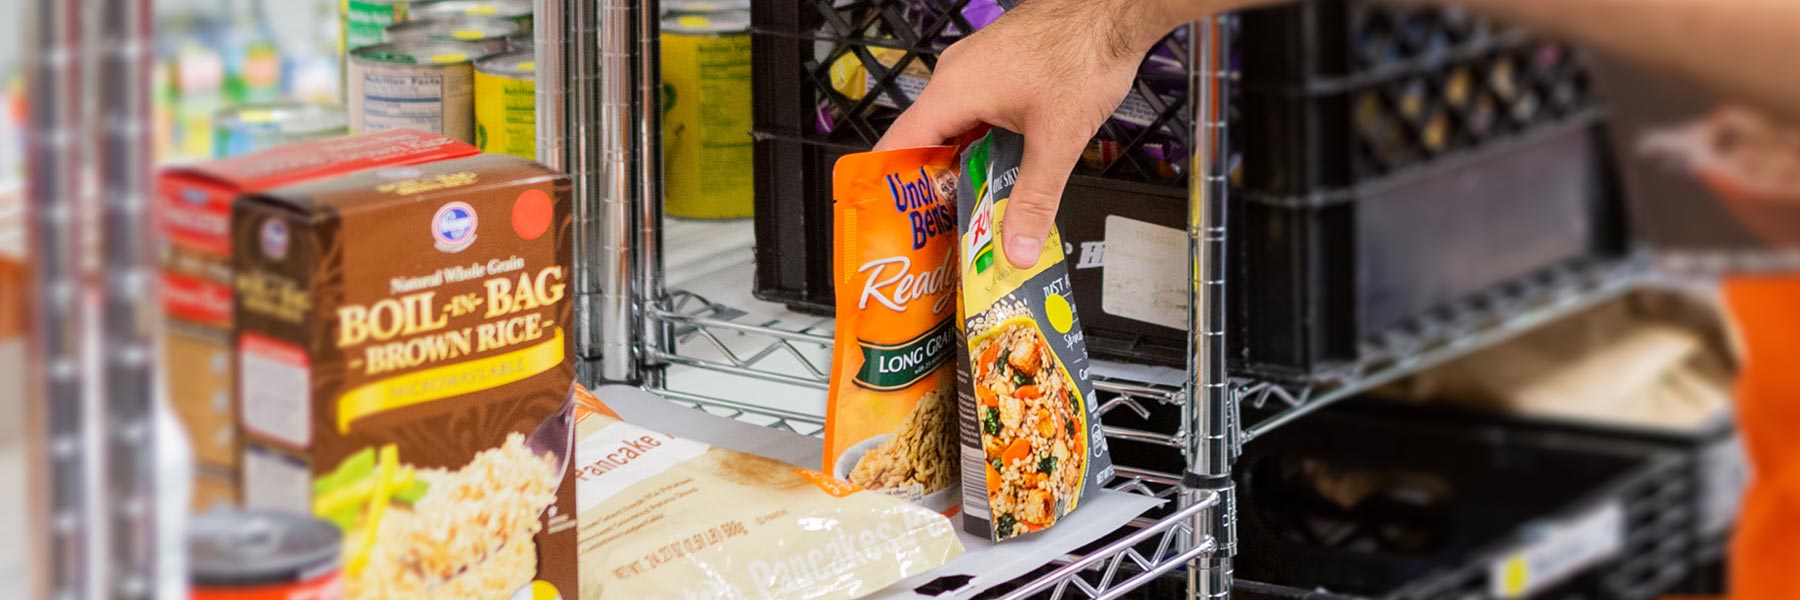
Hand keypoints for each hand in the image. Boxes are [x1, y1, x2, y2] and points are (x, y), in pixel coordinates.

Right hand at [877, 0, 1252, 266]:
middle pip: (924, 140)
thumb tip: (1018, 249)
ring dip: (957, 164)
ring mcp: (974, 67)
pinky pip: (972, 110)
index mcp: (953, 90)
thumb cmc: (1083, 55)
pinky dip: (976, 142)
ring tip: (965, 208)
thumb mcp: (1057, 140)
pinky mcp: (997, 65)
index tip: (892, 221)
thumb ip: (1035, 198)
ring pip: (952, 126)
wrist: (1112, 11)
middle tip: (935, 229)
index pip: (899, 145)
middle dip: (929, 186)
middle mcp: (955, 75)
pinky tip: (995, 167)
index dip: (891, 186)